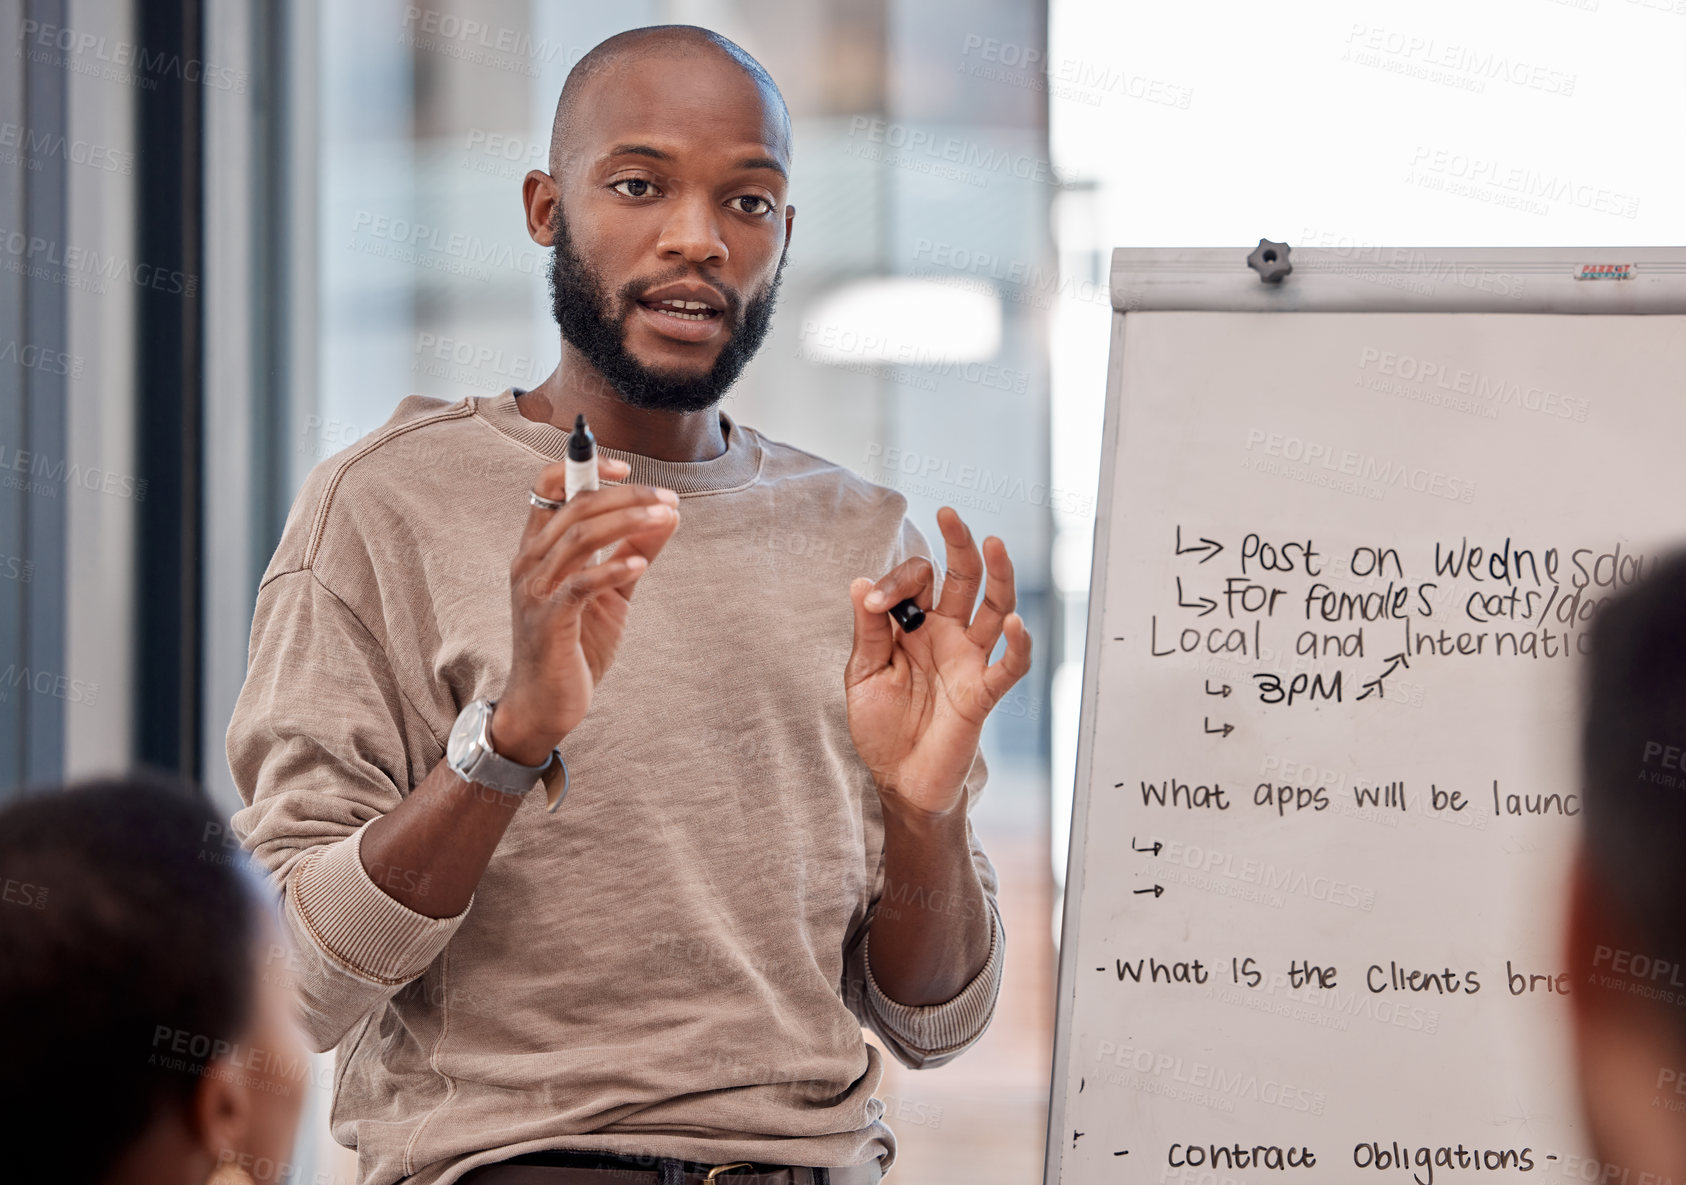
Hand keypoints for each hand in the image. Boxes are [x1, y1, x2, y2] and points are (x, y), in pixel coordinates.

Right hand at [493, 455, 679, 763]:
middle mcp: (529, 562)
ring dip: (628, 521)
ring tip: (665, 516)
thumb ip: (633, 552)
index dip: (583, 466)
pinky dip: (613, 568)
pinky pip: (581, 584)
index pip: (548, 486)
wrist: (546, 704)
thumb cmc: (575, 646)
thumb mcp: (611, 593)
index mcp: (537, 549)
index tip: (626, 466)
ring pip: (580, 536)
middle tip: (667, 498)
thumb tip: (667, 515)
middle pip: (576, 506)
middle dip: (627, 495)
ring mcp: (535, 591)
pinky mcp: (548, 621)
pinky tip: (641, 564)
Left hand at [844, 506, 1032, 818]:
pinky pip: (1009, 666)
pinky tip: (1014, 624)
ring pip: (994, 608)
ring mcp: (969, 661)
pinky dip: (1017, 645)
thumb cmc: (881, 727)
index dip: (896, 582)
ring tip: (994, 543)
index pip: (917, 582)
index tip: (874, 602)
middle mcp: (946, 635)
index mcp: (914, 626)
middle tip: (950, 513)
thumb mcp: (863, 674)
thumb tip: (861, 582)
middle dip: (959, 545)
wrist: (899, 780)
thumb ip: (868, 631)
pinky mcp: (984, 693)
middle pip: (962, 579)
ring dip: (998, 576)